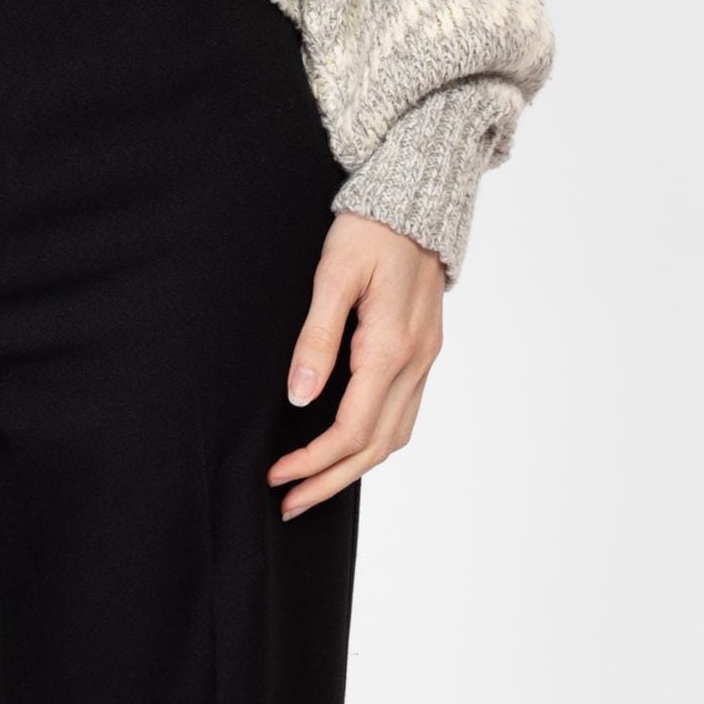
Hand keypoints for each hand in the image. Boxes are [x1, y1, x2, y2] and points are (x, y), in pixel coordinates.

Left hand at [268, 211, 444, 517]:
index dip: (313, 461)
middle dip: (330, 480)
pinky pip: (404, 412)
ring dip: (355, 468)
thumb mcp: (333, 275)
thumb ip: (317, 338)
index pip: (351, 428)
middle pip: (375, 446)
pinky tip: (349, 445)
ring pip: (396, 436)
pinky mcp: (425, 350)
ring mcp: (426, 358)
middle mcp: (416, 361)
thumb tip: (300, 396)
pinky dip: (375, 440)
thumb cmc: (368, 230)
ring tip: (313, 484)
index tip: (278, 475)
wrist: (415, 200)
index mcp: (390, 347)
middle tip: (289, 503)